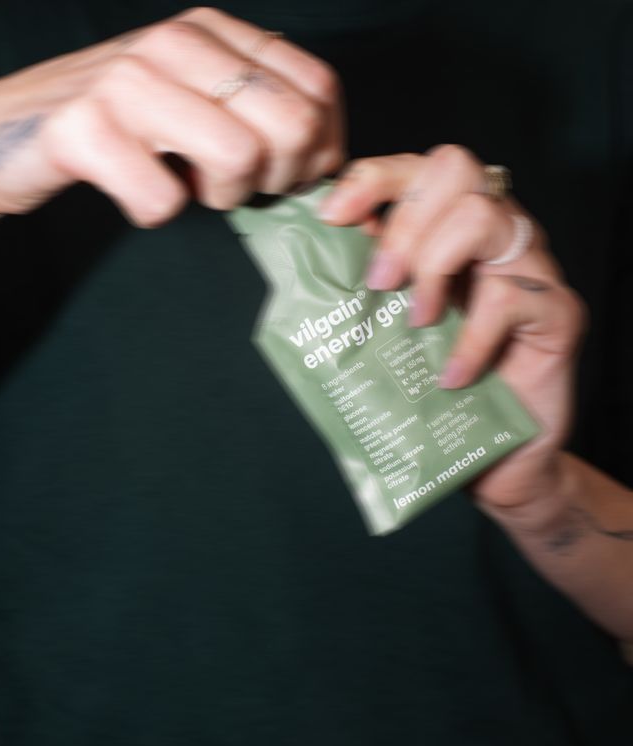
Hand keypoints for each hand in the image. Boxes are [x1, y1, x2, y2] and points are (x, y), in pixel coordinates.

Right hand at [0, 7, 342, 224]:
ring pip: (240, 158)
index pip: (319, 89)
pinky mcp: (85, 129)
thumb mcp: (195, 95)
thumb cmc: (119, 122)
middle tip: (232, 185)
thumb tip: (323, 159)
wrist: (8, 124)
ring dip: (218, 196)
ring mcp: (128, 82)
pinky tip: (133, 191)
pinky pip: (164, 199)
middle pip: (292, 126)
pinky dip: (155, 212)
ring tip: (183, 185)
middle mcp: (176, 43)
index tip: (285, 176)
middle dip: (274, 179)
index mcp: (214, 31)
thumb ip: (256, 108)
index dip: (320, 151)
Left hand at [320, 147, 586, 516]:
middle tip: (380, 283)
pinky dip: (471, 338)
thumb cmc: (435, 385)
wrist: (494, 451)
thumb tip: (311, 255)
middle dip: (404, 222)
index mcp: (450, 228)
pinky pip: (511, 297)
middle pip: (455, 168)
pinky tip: (451, 376)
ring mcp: (531, 267)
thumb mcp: (390, 328)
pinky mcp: (558, 310)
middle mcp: (494, 233)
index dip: (373, 179)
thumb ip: (365, 286)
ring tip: (417, 323)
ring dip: (435, 267)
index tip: (333, 216)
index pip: (416, 169)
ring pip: (484, 217)